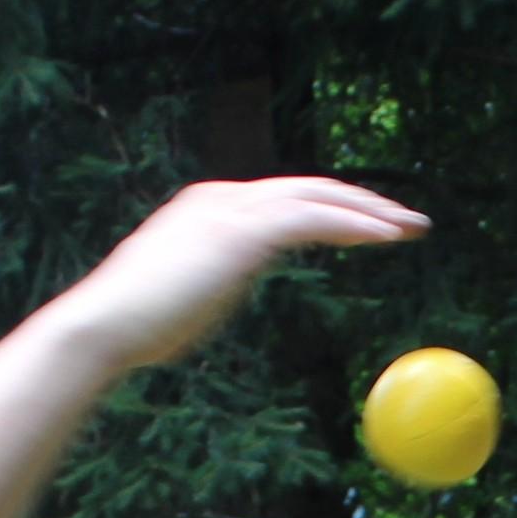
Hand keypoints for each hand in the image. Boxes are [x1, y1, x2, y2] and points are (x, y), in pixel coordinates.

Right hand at [46, 175, 430, 377]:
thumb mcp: (185, 294)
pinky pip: (311, 219)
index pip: (283, 198)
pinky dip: (354, 225)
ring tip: (412, 226)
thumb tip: (221, 290)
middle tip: (408, 219)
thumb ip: (211, 280)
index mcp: (208, 209)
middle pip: (307, 188)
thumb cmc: (137, 329)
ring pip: (316, 196)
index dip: (332, 208)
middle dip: (363, 201)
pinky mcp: (239, 232)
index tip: (372, 225)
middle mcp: (220, 199)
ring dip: (371, 210)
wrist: (104, 327)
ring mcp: (229, 210)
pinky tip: (387, 238)